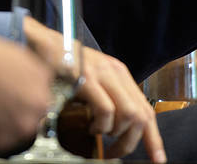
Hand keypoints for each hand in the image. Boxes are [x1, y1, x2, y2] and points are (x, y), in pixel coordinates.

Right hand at [24, 17, 166, 161]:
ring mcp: (102, 74)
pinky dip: (100, 125)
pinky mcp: (87, 79)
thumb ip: (105, 99)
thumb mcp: (90, 80)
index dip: (153, 138)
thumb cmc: (60, 65)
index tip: (157, 158)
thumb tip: (113, 129)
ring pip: (128, 114)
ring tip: (98, 134)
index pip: (146, 110)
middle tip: (114, 151)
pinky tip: (89, 125)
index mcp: (119, 74)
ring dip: (114, 134)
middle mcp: (115, 72)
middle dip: (130, 141)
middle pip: (141, 116)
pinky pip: (105, 110)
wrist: (39, 44)